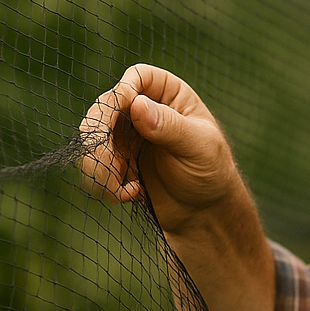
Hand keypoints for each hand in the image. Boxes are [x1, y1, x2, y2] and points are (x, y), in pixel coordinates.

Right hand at [80, 65, 274, 310]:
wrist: (214, 230)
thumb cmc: (218, 185)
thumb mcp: (202, 155)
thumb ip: (172, 130)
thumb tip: (138, 106)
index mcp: (172, 96)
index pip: (134, 79)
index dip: (122, 102)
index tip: (129, 130)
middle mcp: (148, 113)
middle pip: (103, 109)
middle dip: (102, 142)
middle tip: (112, 176)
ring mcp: (129, 142)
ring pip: (91, 141)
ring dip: (98, 166)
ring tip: (121, 193)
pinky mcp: (119, 170)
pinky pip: (93, 168)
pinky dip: (101, 183)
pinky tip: (124, 199)